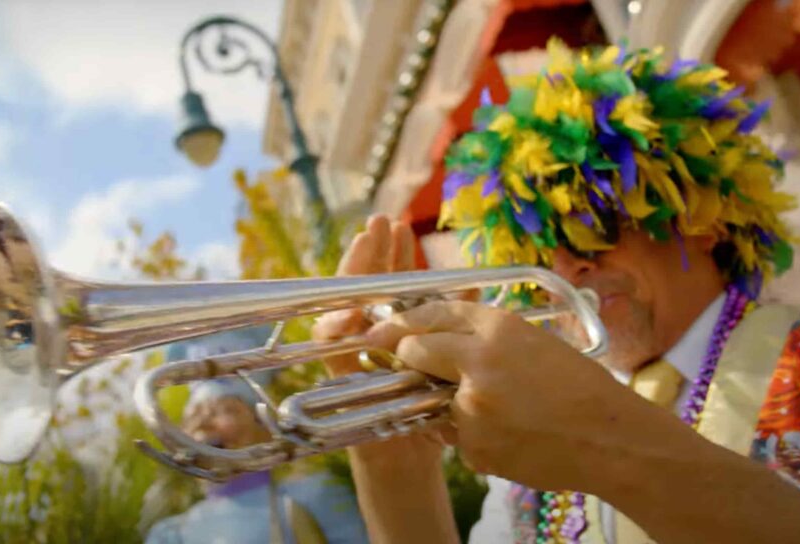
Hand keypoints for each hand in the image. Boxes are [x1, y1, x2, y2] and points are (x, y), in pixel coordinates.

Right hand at [311, 215, 446, 462]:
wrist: (411, 459)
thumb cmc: (429, 412)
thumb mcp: (446, 363)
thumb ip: (448, 325)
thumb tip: (468, 282)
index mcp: (397, 328)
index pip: (392, 282)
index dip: (395, 255)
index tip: (401, 228)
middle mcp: (370, 335)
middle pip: (366, 284)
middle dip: (372, 252)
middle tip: (380, 223)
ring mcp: (353, 353)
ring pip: (344, 304)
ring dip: (351, 275)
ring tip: (362, 244)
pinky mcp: (341, 377)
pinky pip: (332, 349)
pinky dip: (336, 328)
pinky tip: (347, 311)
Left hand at [367, 299, 645, 492]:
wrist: (609, 439)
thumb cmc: (579, 386)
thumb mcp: (532, 341)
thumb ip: (483, 336)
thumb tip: (435, 338)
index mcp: (498, 328)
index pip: (431, 315)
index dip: (401, 323)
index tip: (382, 331)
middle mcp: (478, 362)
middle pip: (415, 352)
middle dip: (411, 358)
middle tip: (416, 365)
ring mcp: (472, 408)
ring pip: (435, 401)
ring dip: (452, 405)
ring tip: (503, 410)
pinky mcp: (473, 446)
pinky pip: (457, 437)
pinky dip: (474, 435)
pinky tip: (511, 433)